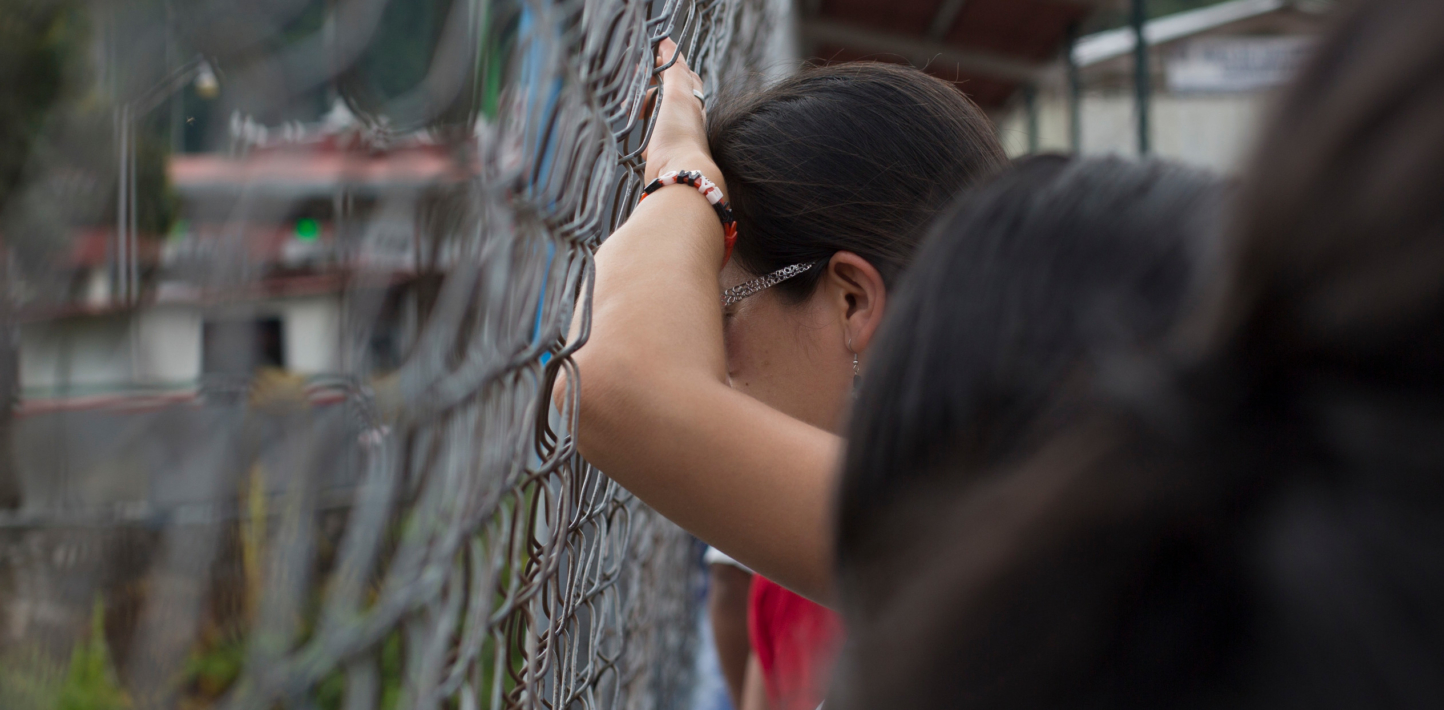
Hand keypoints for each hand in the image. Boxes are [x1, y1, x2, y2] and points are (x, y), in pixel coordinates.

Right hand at [643, 38, 723, 191]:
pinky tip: (635, 129)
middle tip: (634, 79)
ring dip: (644, 106)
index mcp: (692, 100)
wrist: (679, 174)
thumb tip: (669, 44)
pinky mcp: (662, 151)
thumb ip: (674, 69)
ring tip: (628, 106)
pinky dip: (643, 128)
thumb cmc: (679, 134)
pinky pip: (651, 134)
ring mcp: (674, 134)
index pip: (684, 73)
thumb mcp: (677, 93)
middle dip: (653, 84)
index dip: (670, 59)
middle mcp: (687, 117)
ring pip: (659, 112)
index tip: (655, 49)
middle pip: (670, 92)